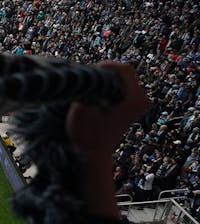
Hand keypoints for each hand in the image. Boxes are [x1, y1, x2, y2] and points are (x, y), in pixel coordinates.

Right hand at [67, 62, 149, 217]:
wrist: (93, 155)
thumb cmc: (86, 134)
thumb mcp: (81, 107)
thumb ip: (87, 86)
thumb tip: (88, 73)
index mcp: (135, 98)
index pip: (123, 68)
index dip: (103, 67)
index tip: (88, 77)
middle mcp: (142, 100)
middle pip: (122, 73)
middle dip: (103, 75)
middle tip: (87, 88)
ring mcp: (139, 104)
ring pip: (120, 80)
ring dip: (103, 83)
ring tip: (89, 97)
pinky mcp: (133, 107)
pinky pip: (120, 88)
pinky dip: (107, 90)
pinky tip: (95, 102)